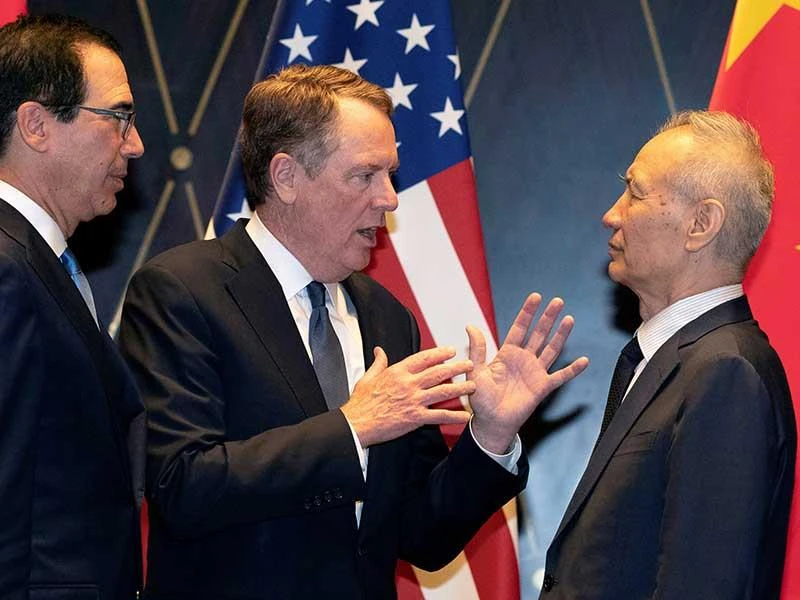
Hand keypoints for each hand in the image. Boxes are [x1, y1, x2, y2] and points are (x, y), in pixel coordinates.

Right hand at [341, 345, 473, 446]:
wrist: (356, 424)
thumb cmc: (361, 403)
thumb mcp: (367, 377)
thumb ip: (378, 363)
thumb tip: (379, 351)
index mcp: (398, 372)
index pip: (423, 358)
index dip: (439, 353)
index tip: (450, 350)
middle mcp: (408, 384)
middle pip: (438, 372)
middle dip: (456, 367)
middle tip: (469, 364)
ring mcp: (413, 401)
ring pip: (443, 391)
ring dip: (460, 388)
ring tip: (473, 385)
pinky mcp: (415, 418)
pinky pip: (439, 416)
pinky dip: (454, 416)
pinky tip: (465, 415)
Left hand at [467, 293, 588, 453]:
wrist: (491, 422)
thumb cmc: (481, 399)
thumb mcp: (476, 371)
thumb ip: (477, 349)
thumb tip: (470, 326)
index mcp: (507, 354)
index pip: (520, 328)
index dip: (528, 313)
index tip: (536, 297)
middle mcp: (524, 359)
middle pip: (538, 334)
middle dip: (547, 318)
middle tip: (557, 301)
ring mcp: (535, 372)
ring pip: (551, 349)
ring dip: (560, 335)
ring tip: (569, 319)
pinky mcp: (543, 387)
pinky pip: (561, 376)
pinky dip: (573, 370)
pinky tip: (584, 360)